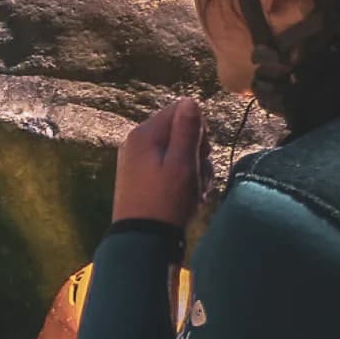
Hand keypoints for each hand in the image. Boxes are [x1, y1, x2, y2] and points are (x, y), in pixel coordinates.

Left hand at [112, 97, 208, 227]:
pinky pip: (170, 168)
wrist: (143, 238)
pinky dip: (183, 180)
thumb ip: (187, 130)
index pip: (180, 110)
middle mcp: (138, 142)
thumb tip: (190, 100)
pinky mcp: (142, 177)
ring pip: (179, 152)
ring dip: (194, 170)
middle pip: (180, 132)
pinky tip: (188, 197)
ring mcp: (139, 160)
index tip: (201, 152)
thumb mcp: (182, 163)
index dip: (199, 129)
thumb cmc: (165, 200)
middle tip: (198, 175)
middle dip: (197, 152)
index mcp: (145, 134)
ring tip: (194, 191)